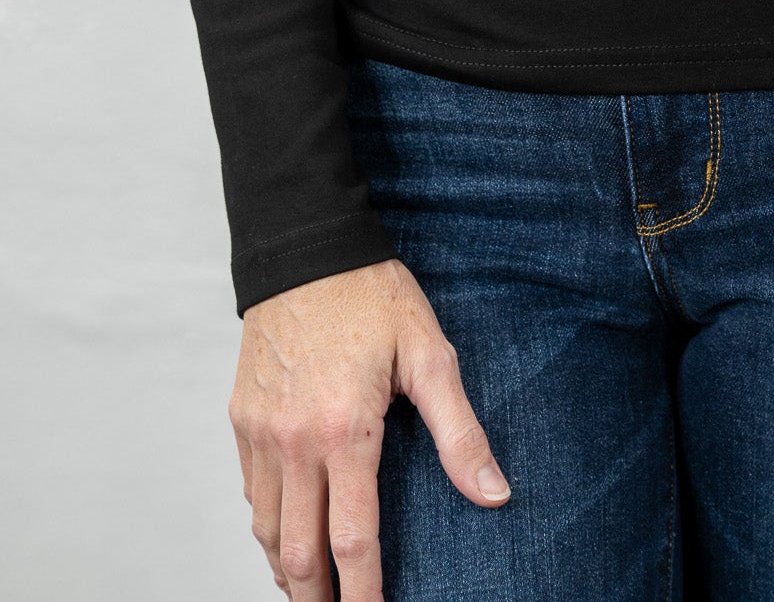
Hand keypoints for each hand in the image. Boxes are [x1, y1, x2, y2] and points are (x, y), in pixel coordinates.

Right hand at [229, 258, 510, 601]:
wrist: (304, 246)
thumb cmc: (372, 294)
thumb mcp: (429, 353)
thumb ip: (459, 431)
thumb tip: (494, 493)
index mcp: (345, 431)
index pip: (353, 540)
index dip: (365, 593)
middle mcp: (294, 442)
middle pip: (300, 553)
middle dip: (318, 600)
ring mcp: (261, 433)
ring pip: (266, 530)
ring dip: (289, 570)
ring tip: (312, 593)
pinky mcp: (241, 417)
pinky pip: (250, 492)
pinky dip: (267, 527)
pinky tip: (287, 536)